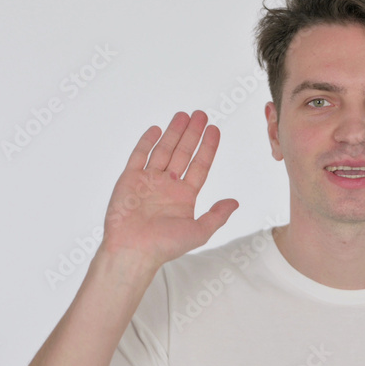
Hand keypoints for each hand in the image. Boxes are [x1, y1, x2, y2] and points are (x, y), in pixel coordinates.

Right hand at [100, 110, 237, 264]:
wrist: (132, 251)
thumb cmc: (164, 246)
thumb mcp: (199, 232)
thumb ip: (217, 215)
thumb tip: (235, 203)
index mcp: (184, 196)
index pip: (199, 166)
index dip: (207, 147)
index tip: (214, 129)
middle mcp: (167, 185)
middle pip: (183, 153)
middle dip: (192, 134)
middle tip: (201, 114)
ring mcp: (148, 180)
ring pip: (163, 150)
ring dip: (174, 132)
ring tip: (183, 115)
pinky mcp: (129, 179)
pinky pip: (139, 156)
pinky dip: (147, 142)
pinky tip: (157, 129)